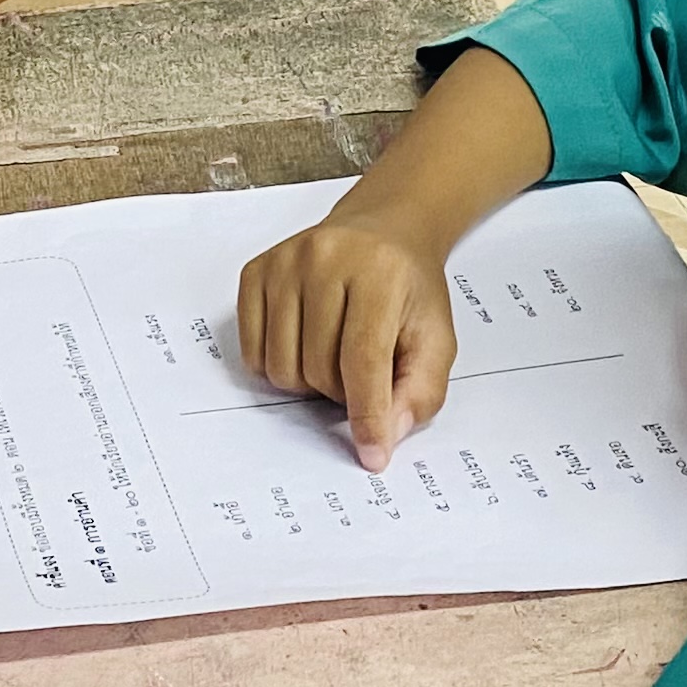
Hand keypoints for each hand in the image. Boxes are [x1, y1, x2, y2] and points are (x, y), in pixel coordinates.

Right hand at [237, 209, 457, 468]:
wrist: (382, 232)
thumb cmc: (407, 288)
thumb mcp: (435, 338)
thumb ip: (420, 392)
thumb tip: (384, 437)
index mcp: (379, 273)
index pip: (363, 360)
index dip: (367, 414)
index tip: (371, 454)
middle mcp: (325, 258)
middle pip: (317, 369)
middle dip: (340, 391)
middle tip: (359, 371)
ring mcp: (284, 262)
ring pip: (281, 368)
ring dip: (308, 381)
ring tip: (332, 354)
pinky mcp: (255, 271)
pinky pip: (251, 352)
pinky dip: (276, 365)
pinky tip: (302, 343)